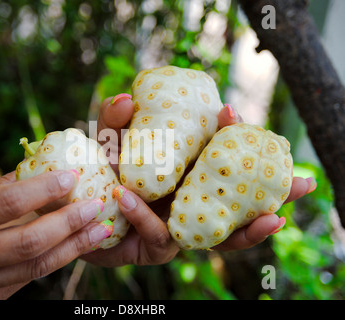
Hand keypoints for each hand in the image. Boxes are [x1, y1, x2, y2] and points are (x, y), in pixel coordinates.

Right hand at [0, 170, 111, 298]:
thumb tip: (39, 172)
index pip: (5, 203)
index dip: (43, 188)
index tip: (72, 175)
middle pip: (28, 241)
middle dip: (69, 222)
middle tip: (97, 204)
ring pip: (36, 266)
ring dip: (74, 246)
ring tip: (101, 228)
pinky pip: (31, 278)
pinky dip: (58, 259)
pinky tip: (78, 245)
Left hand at [85, 95, 315, 266]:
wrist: (74, 214)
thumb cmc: (97, 176)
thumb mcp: (107, 145)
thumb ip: (114, 123)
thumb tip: (128, 97)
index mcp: (186, 173)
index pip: (220, 157)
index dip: (233, 139)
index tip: (231, 114)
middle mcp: (189, 200)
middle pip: (238, 198)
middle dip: (273, 191)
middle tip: (304, 181)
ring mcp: (177, 225)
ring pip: (219, 231)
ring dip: (248, 228)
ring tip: (272, 217)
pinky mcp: (155, 247)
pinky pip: (159, 235)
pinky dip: (149, 218)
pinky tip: (133, 198)